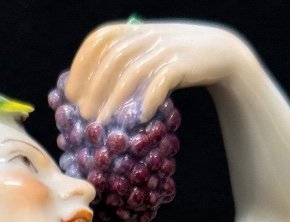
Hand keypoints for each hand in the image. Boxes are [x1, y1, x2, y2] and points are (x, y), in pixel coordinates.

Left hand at [66, 20, 249, 122]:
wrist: (219, 50)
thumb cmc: (174, 60)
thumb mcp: (145, 53)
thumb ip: (121, 64)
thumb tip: (86, 93)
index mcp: (134, 29)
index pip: (99, 39)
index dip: (82, 65)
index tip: (70, 94)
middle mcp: (147, 35)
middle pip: (112, 58)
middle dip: (94, 88)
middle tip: (84, 116)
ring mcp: (166, 47)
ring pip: (133, 71)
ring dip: (114, 99)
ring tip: (103, 124)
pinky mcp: (183, 63)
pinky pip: (161, 81)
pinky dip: (148, 100)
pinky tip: (140, 119)